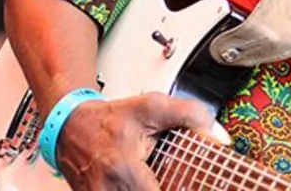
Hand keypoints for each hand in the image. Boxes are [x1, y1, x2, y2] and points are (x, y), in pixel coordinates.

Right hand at [53, 92, 214, 189]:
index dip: (175, 190)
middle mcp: (107, 190)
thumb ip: (190, 115)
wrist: (70, 127)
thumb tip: (220, 136)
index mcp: (122, 169)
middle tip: (176, 179)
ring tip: (160, 179)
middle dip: (166, 187)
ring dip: (148, 190)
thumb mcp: (153, 107)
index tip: (192, 185)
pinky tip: (145, 183)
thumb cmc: (112, 118)